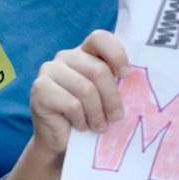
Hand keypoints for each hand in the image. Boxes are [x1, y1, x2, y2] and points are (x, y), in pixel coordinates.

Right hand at [29, 30, 127, 160]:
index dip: (116, 54)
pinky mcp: (40, 89)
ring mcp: (49, 71)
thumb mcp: (107, 96)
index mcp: (84, 53)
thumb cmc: (91, 117)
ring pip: (85, 89)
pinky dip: (81, 119)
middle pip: (98, 70)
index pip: (99, 38)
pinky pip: (71, 104)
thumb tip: (138, 81)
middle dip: (112, 98)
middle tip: (116, 117)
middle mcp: (65, 57)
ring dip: (97, 113)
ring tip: (99, 126)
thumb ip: (118, 83)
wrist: (61, 141)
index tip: (126, 75)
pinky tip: (80, 125)